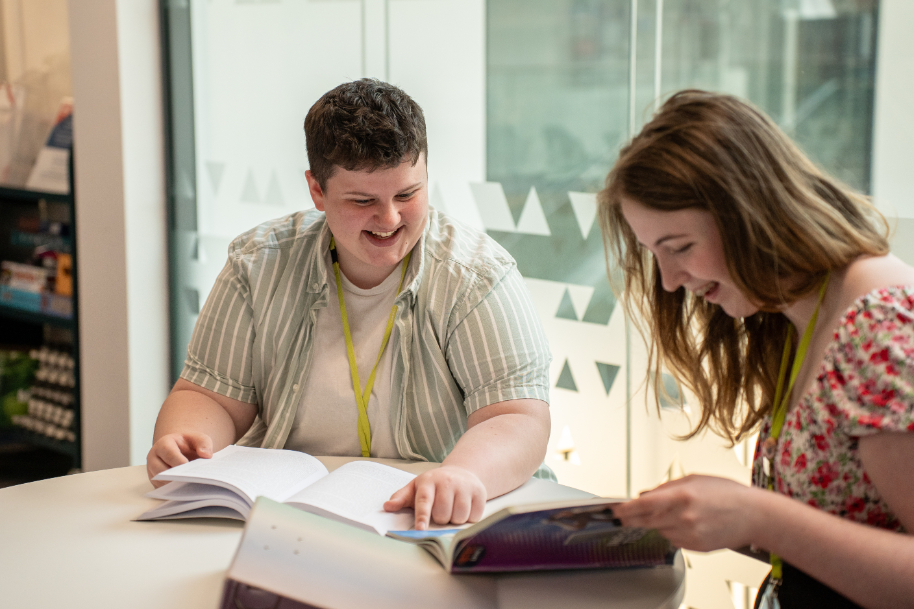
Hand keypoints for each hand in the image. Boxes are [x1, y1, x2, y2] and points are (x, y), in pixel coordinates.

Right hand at [146, 432, 213, 487]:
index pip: (168, 453)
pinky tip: (186, 491)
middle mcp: (154, 457)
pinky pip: (162, 488)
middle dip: (175, 476)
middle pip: (160, 470)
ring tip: (189, 486)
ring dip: (174, 485)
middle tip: (190, 480)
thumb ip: (204, 443)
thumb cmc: (189, 444)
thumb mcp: (199, 438)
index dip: (178, 461)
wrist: (183, 450)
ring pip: (160, 481)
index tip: (188, 466)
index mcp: (164, 444)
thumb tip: (206, 455)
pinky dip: (173, 490)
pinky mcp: (156, 481)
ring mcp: (153, 470)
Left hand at [383, 465, 486, 529]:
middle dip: (441, 518)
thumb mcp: (416, 488)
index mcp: (428, 482)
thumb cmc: (435, 484)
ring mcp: (465, 486)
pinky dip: (469, 518)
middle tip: (440, 510)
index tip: (420, 529)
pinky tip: (465, 507)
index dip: (423, 517)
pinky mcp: (479, 492)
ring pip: (459, 517)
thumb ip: (401, 498)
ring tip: (452, 509)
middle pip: (443, 514)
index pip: (425, 501)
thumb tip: (387, 506)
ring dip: (455, 519)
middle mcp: (447, 482)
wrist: (461, 473)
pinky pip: (474, 516)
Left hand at [611, 474, 760, 551]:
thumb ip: (666, 487)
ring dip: (658, 523)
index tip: (614, 510)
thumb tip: (644, 494)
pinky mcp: (695, 547)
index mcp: (682, 496)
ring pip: (660, 530)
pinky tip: (686, 523)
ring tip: (675, 513)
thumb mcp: (694, 480)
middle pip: (647, 520)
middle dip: (633, 518)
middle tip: (622, 516)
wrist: (755, 516)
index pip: (644, 505)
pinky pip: (673, 540)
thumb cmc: (728, 494)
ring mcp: (690, 534)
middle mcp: (684, 517)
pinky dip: (672, 532)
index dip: (626, 509)